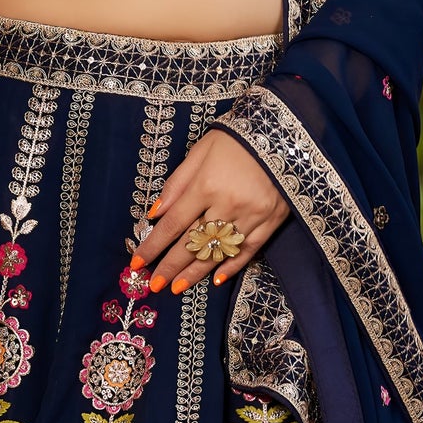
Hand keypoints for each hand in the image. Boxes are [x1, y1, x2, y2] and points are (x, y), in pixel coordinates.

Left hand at [131, 128, 288, 295]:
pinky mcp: (271, 221)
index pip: (173, 224)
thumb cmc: (236, 140)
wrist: (284, 134)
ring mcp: (251, 216)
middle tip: (154, 285)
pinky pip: (249, 250)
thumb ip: (177, 183)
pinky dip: (232, 266)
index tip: (138, 262)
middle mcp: (227, 205)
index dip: (154, 245)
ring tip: (178, 288)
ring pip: (219, 252)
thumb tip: (155, 213)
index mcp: (206, 186)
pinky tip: (216, 279)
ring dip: (196, 273)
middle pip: (193, 243)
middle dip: (171, 266)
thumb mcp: (200, 151)